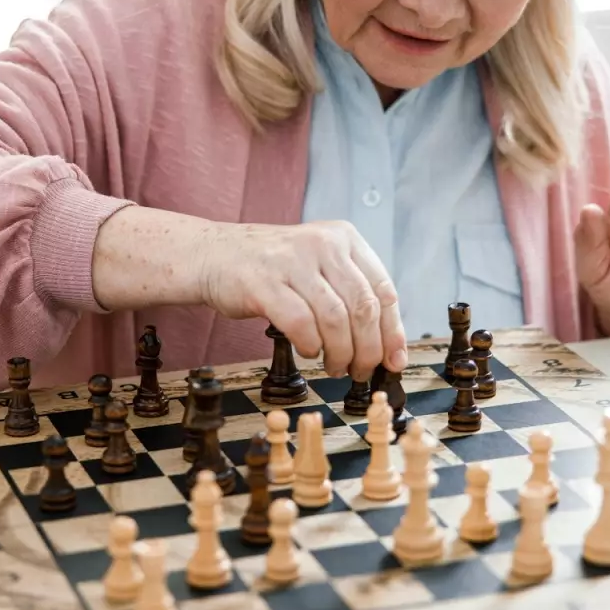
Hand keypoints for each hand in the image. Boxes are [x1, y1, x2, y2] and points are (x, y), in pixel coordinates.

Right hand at [195, 219, 406, 378]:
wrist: (214, 254)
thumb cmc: (271, 269)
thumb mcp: (318, 266)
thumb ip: (350, 294)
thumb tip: (385, 344)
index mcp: (343, 238)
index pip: (382, 290)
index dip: (392, 331)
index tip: (395, 360)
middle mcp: (322, 244)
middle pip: (363, 308)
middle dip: (368, 350)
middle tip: (361, 371)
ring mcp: (292, 261)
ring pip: (335, 319)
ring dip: (340, 353)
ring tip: (334, 367)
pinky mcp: (264, 282)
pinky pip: (300, 323)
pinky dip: (309, 345)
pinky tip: (308, 351)